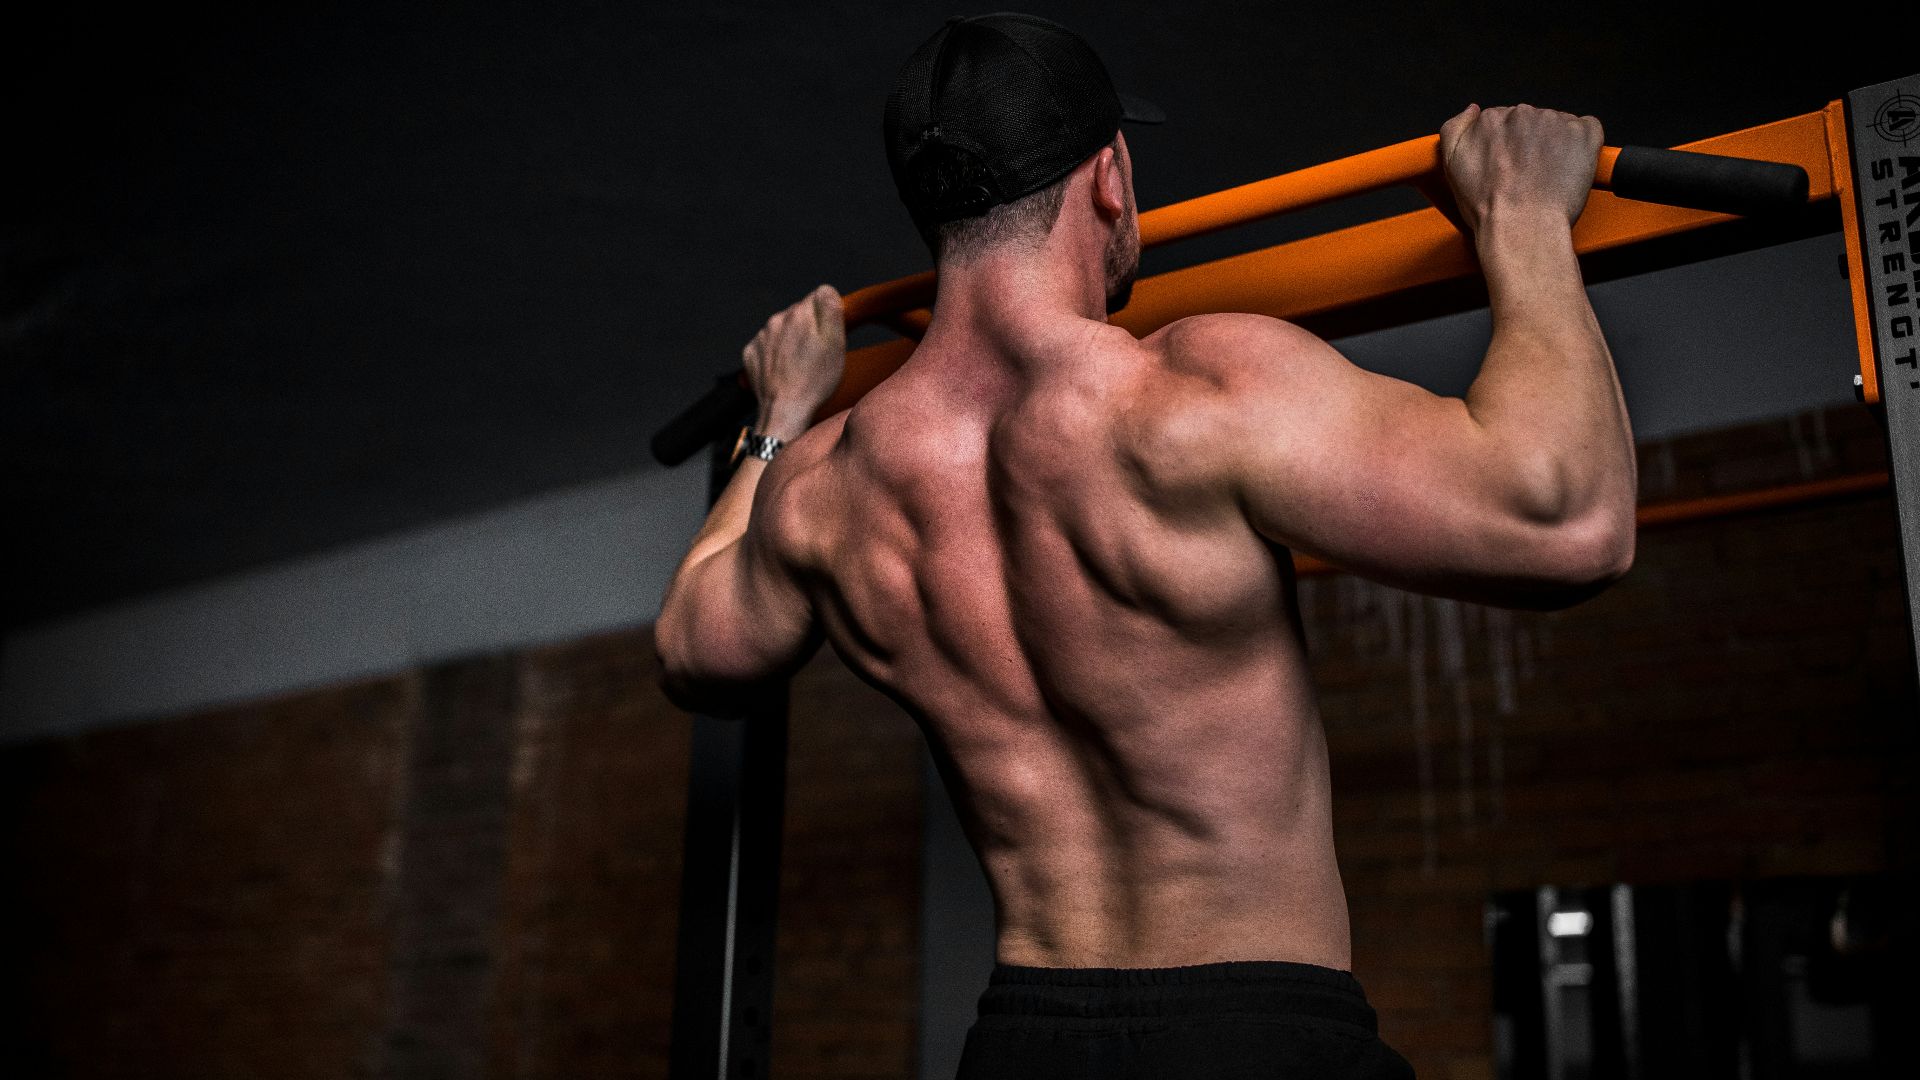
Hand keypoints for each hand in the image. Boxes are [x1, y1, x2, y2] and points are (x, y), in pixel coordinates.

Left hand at [743, 284, 844, 438]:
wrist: (784, 410)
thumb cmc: (815, 380)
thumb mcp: (836, 342)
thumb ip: (831, 308)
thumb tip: (826, 291)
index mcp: (799, 313)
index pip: (819, 297)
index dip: (828, 316)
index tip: (829, 336)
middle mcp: (777, 319)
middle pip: (799, 314)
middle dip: (808, 328)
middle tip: (817, 355)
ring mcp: (761, 337)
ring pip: (782, 330)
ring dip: (791, 341)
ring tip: (800, 366)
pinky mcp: (751, 353)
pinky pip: (767, 346)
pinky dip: (776, 355)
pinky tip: (784, 371)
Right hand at [1439, 103, 1602, 233]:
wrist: (1522, 228)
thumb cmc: (1490, 207)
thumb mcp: (1452, 166)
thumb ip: (1455, 129)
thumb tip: (1471, 111)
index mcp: (1491, 120)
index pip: (1503, 121)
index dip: (1508, 145)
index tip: (1509, 164)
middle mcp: (1522, 114)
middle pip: (1530, 121)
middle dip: (1532, 143)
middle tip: (1528, 175)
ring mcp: (1555, 122)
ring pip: (1558, 125)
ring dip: (1556, 145)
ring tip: (1548, 177)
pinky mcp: (1583, 133)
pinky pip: (1588, 129)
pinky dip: (1582, 146)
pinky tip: (1569, 168)